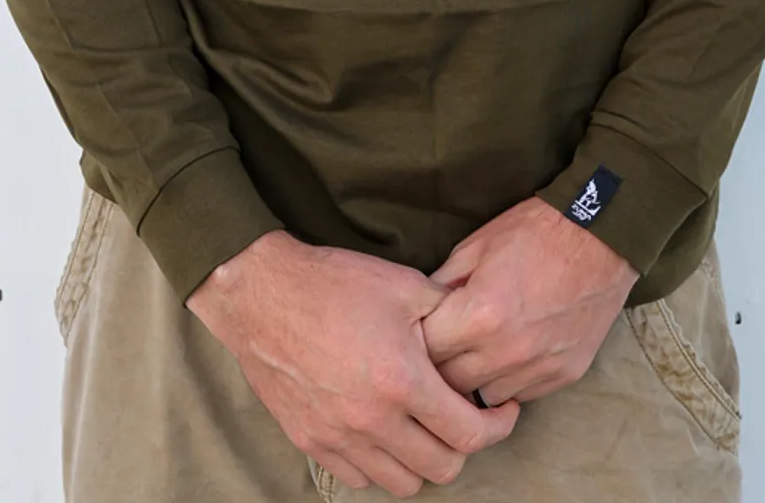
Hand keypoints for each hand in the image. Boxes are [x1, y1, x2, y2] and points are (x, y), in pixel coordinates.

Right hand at [187, 230, 519, 495]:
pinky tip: (383, 431)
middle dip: (463, 446)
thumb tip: (479, 331)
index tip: (501, 412)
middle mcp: (372, 420)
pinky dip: (380, 464)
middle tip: (462, 417)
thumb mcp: (403, 284)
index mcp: (401, 380)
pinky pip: (360, 478)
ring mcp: (338, 436)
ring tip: (423, 427)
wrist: (263, 292)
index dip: (497, 426)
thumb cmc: (334, 283)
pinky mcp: (311, 441)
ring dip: (422, 460)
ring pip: (401, 483)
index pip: (468, 433)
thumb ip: (448, 314)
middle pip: (440, 468)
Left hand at [420, 197, 640, 406]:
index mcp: (481, 313)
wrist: (600, 236)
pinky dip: (507, 380)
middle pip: (451, 384)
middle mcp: (508, 350)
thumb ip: (444, 283)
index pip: (427, 350)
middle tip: (440, 344)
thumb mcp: (477, 245)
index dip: (416, 339)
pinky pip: (521, 394)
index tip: (417, 330)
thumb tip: (418, 310)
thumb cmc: (535, 232)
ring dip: (473, 379)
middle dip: (438, 366)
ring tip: (473, 351)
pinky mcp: (563, 376)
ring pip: (484, 398)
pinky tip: (506, 354)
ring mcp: (539, 368)